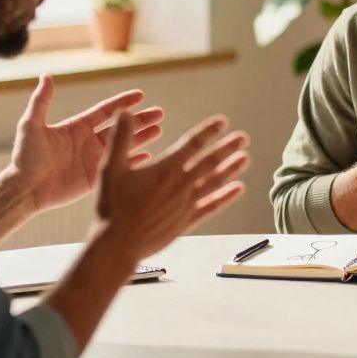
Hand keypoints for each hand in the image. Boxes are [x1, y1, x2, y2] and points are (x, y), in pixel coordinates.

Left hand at [7, 75, 164, 212]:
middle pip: (120, 127)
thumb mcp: (31, 125)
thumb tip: (45, 76)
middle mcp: (88, 141)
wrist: (25, 189)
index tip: (140, 95)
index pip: (105, 111)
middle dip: (140, 120)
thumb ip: (41, 102)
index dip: (122, 103)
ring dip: (141, 138)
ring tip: (159, 130)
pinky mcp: (95, 177)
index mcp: (77, 127)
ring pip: (123, 145)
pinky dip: (134, 162)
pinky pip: (119, 167)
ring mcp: (93, 159)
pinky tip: (148, 156)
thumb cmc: (25, 157)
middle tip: (160, 114)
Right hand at [95, 112, 249, 259]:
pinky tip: (238, 189)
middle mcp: (181, 185)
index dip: (208, 131)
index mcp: (165, 169)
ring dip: (231, 169)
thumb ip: (120, 139)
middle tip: (243, 138)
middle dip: (227, 147)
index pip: (192, 144)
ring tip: (245, 158)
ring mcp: (187, 204)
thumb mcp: (111, 168)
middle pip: (209, 161)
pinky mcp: (187, 221)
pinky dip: (226, 197)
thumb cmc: (113, 207)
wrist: (119, 244)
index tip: (222, 122)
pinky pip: (212, 206)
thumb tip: (124, 113)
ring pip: (214, 182)